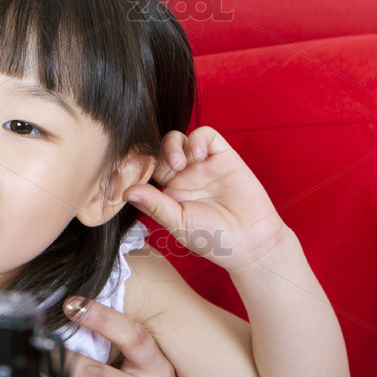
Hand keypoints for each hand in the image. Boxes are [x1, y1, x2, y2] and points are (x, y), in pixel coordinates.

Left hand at [124, 125, 290, 271]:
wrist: (251, 242)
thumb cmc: (214, 239)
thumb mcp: (179, 223)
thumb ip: (154, 204)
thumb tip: (125, 191)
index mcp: (168, 193)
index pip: (146, 170)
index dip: (138, 167)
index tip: (134, 174)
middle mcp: (182, 176)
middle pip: (157, 150)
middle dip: (153, 154)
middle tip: (162, 170)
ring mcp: (202, 165)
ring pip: (177, 138)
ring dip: (172, 145)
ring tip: (179, 164)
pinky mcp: (222, 156)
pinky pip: (205, 135)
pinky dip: (197, 139)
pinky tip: (198, 156)